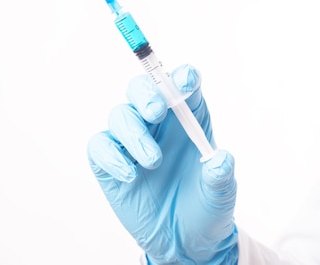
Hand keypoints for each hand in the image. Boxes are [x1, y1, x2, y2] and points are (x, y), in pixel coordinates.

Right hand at [87, 64, 238, 263]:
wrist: (182, 241)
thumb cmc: (204, 207)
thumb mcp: (220, 195)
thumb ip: (220, 176)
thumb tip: (220, 159)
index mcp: (188, 117)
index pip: (182, 85)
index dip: (182, 77)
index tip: (187, 81)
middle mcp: (157, 122)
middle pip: (142, 89)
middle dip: (146, 94)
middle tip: (157, 112)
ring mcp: (131, 139)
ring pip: (120, 115)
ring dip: (135, 134)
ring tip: (153, 162)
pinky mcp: (109, 161)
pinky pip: (99, 145)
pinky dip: (112, 156)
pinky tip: (130, 175)